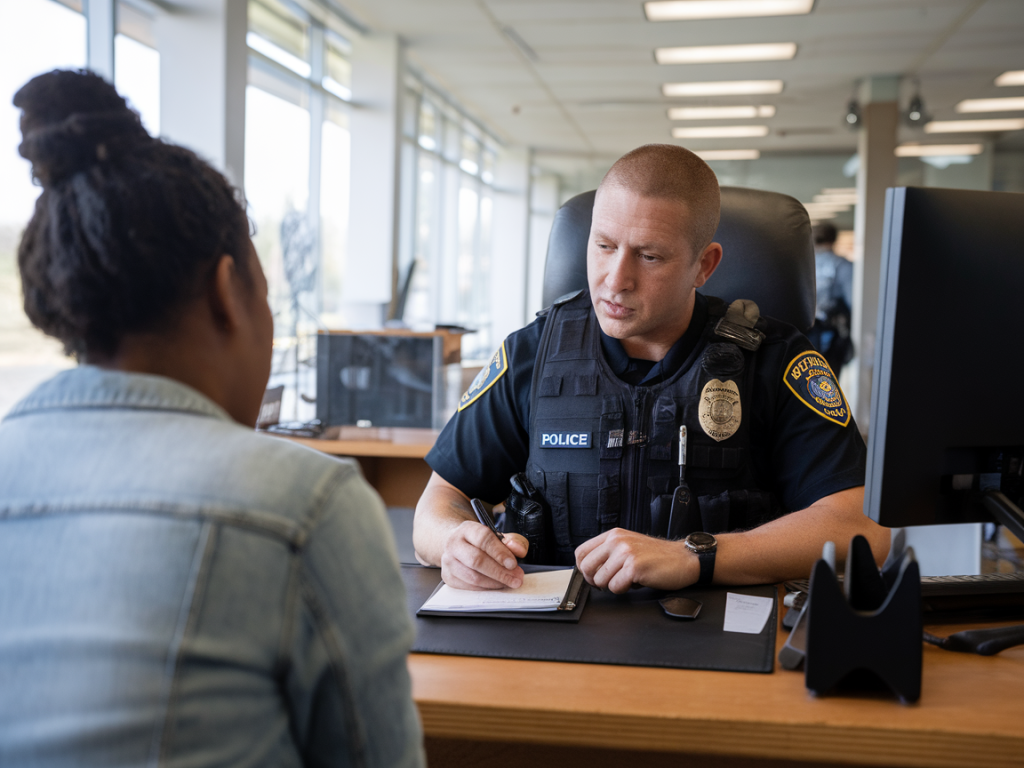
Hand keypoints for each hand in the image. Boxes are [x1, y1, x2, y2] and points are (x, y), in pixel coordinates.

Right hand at [440, 521, 529, 589]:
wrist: (458, 544)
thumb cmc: (480, 541)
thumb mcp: (497, 535)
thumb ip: (512, 540)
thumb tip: (519, 550)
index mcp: (467, 529)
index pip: (483, 539)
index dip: (499, 552)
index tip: (513, 564)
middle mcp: (454, 544)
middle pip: (476, 560)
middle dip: (499, 572)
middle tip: (516, 578)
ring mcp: (448, 561)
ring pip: (473, 577)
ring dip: (495, 582)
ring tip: (509, 582)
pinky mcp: (448, 576)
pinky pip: (469, 587)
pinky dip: (486, 588)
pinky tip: (496, 585)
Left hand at [575, 528, 696, 593]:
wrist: (683, 558)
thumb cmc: (657, 556)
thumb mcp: (628, 546)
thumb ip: (609, 553)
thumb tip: (589, 570)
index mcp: (613, 535)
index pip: (581, 552)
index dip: (583, 569)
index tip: (593, 575)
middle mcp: (617, 541)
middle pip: (586, 567)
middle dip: (594, 581)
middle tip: (609, 582)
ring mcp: (625, 553)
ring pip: (600, 580)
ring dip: (612, 586)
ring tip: (628, 580)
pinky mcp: (634, 567)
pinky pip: (615, 587)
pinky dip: (624, 590)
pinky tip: (636, 582)